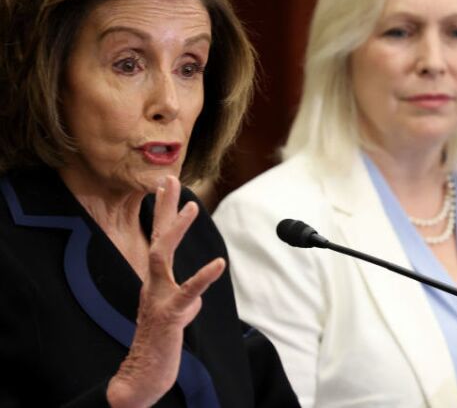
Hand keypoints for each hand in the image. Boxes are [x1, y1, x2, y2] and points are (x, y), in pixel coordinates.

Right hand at [106, 176, 225, 407]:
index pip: (159, 237)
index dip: (164, 210)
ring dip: (176, 230)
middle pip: (156, 236)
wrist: (145, 370)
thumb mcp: (180, 311)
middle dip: (164, 206)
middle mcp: (153, 281)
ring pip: (162, 256)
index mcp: (156, 278)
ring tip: (193, 206)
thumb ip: (187, 296)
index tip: (167, 182)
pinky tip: (219, 264)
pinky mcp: (170, 313)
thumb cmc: (162, 338)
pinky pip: (188, 292)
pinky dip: (203, 277)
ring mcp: (158, 295)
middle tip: (169, 178)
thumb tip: (196, 293)